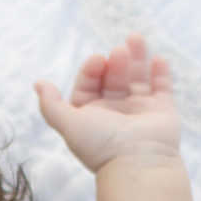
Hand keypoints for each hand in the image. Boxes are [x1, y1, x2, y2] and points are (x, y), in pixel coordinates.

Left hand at [35, 34, 179, 172]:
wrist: (136, 162)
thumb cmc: (100, 145)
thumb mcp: (68, 124)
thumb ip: (51, 105)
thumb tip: (38, 84)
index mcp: (90, 116)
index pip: (88, 85)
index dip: (91, 70)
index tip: (97, 60)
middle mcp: (114, 113)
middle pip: (112, 78)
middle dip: (114, 62)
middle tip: (117, 53)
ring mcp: (138, 111)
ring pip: (137, 78)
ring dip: (136, 57)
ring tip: (134, 38)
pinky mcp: (162, 111)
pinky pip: (161, 87)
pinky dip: (160, 72)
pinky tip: (156, 58)